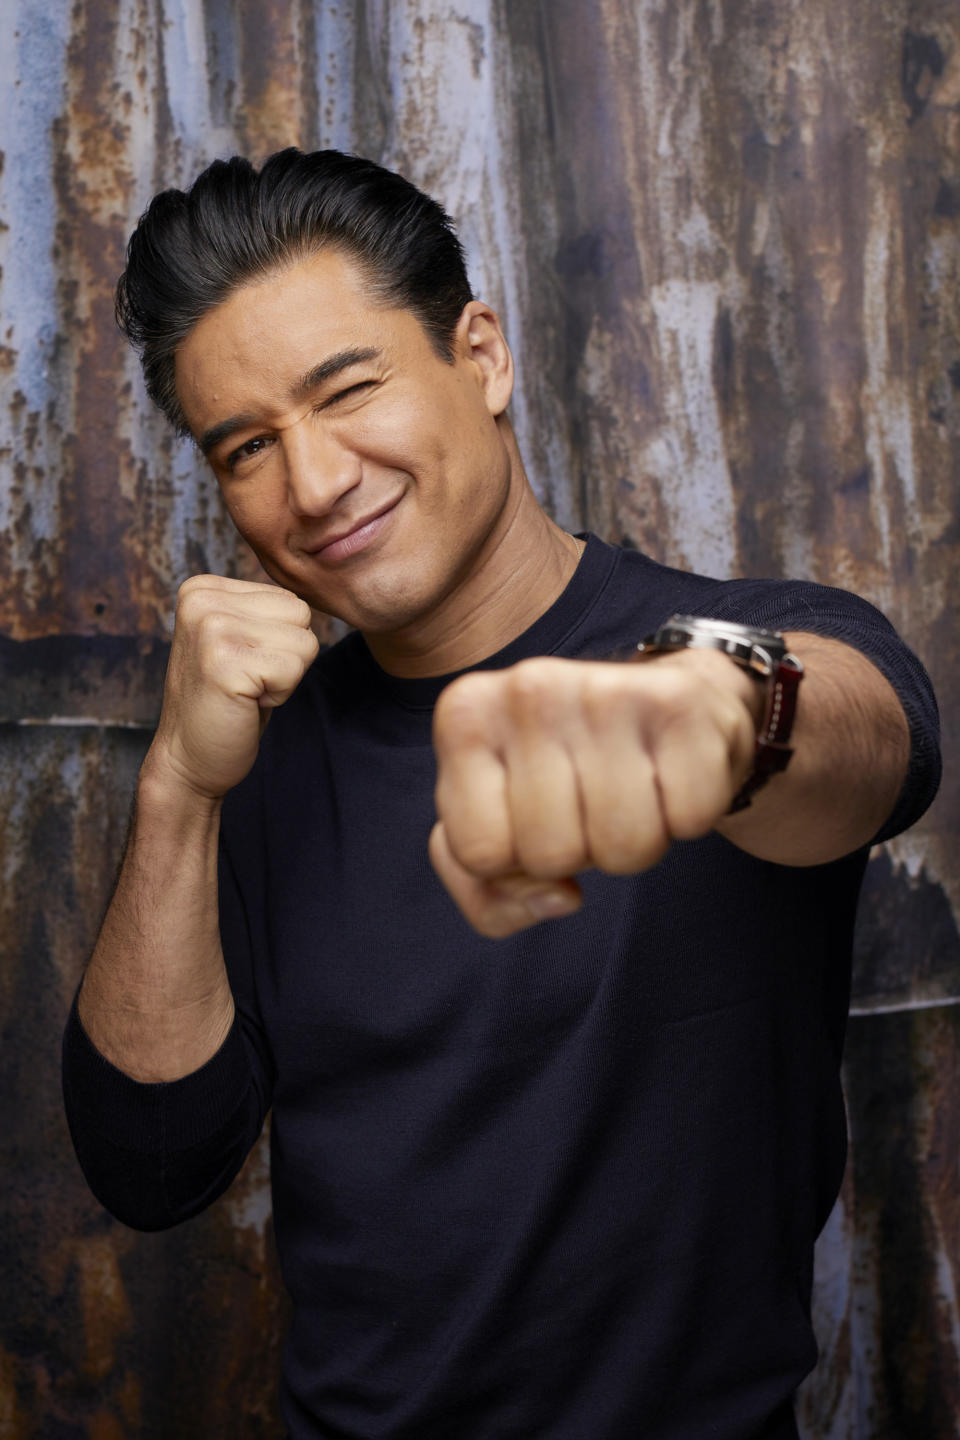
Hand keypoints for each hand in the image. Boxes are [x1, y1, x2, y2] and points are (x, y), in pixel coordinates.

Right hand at [144, 575, 319, 800]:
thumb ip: (264, 612)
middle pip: (300, 614)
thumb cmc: (225, 703)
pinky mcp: (225, 661)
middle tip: (247, 679)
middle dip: (287, 655)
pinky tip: (245, 701)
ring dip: (285, 676)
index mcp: (202, 588)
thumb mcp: (242, 641)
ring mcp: (211, 627)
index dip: (280, 642)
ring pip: (304, 641)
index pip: (289, 600)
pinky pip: (295, 668)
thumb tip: (311, 590)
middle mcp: (202, 599)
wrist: (188, 760)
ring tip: (245, 689)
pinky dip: (281, 693)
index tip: (242, 664)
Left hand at [429, 651, 760, 936]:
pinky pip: (688, 821)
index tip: (531, 816)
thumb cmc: (568, 775)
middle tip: (589, 803)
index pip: (478, 854)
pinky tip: (670, 772)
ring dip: (635, 842)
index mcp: (465, 715)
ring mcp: (605, 691)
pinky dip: (686, 816)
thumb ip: (488, 895)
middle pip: (550, 855)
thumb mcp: (499, 831)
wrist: (668, 699)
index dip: (514, 861)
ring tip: (631, 789)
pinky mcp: (681, 702)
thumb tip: (559, 898)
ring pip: (623, 848)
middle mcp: (528, 689)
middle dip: (578, 852)